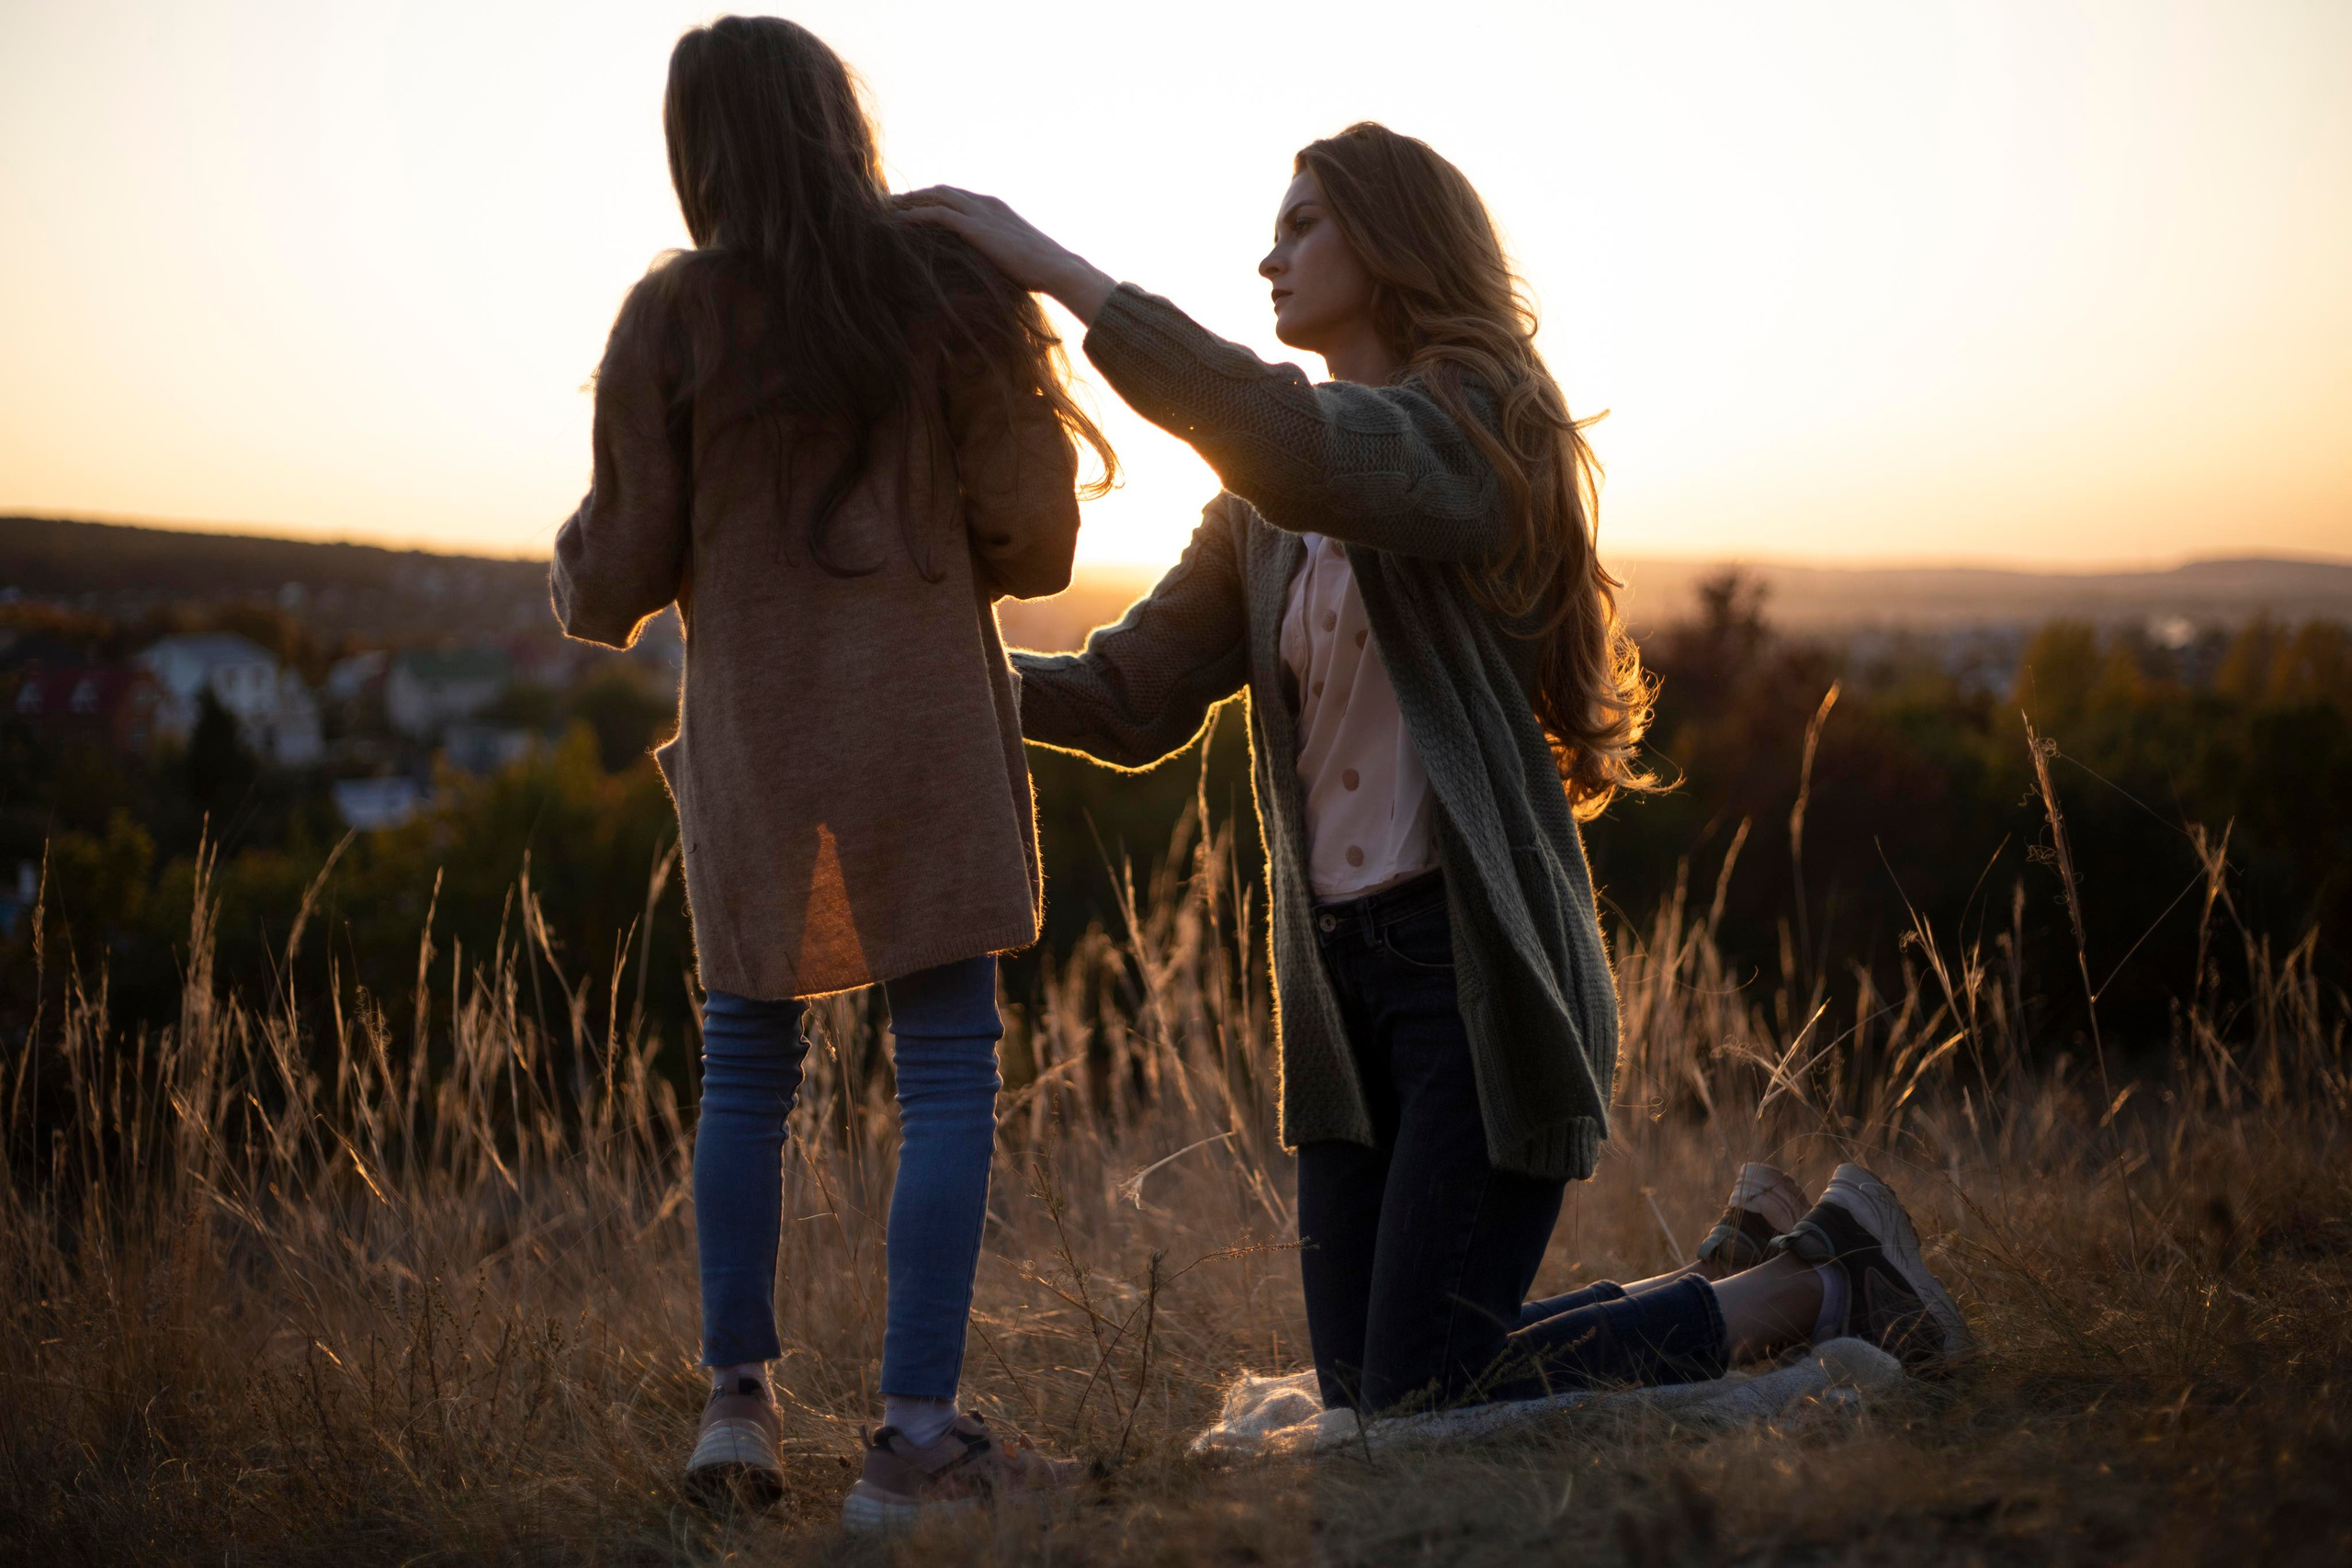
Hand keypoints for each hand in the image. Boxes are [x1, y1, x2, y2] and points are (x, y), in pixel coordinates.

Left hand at [896, 186, 1116, 325]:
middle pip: (939, 190)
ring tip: (883, 209)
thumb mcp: (1015, 257)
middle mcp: (985, 203)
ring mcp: (980, 212)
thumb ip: (997, 254)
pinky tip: (895, 223)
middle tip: (887, 204)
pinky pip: (936, 214)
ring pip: (934, 196)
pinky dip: (913, 216)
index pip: (956, 196)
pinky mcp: (975, 226)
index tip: (910, 207)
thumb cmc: (1042, 272)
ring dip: (907, 201)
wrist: (1057, 269)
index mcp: (995, 208)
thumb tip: (989, 271)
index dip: (931, 199)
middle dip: (913, 195)